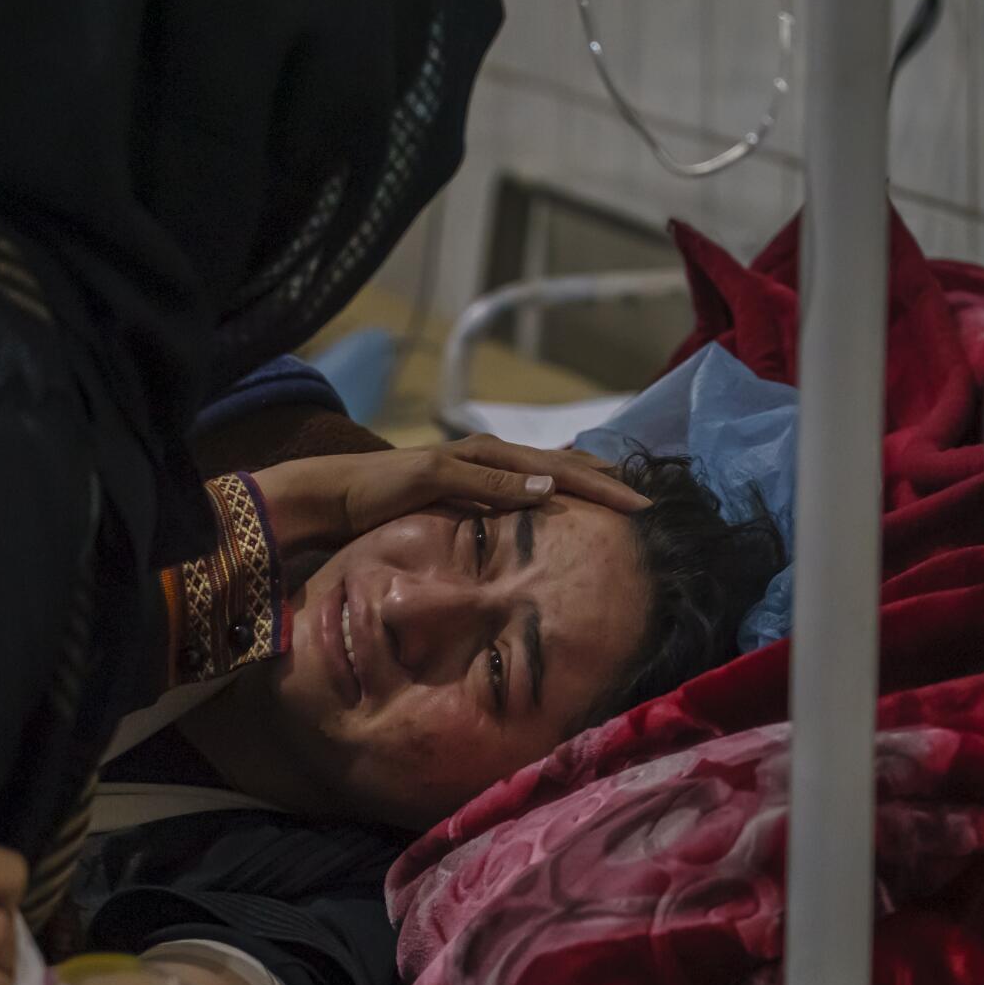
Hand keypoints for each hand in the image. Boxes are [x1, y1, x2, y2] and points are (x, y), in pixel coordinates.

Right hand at [250, 433, 650, 551]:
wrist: (335, 497)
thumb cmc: (391, 510)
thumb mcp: (453, 519)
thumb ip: (491, 518)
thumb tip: (533, 530)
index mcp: (495, 469)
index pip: (558, 476)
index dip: (600, 489)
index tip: (641, 507)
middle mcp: (486, 454)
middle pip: (559, 465)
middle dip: (606, 482)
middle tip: (648, 502)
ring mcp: (464, 458)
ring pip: (534, 464)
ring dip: (579, 478)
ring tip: (619, 492)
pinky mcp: (437, 468)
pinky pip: (485, 477)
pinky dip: (518, 484)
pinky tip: (548, 493)